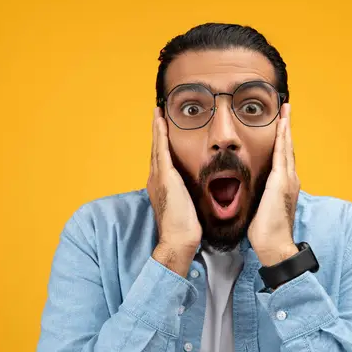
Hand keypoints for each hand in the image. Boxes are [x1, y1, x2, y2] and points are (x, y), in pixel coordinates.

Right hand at [147, 107, 201, 276]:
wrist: (179, 239)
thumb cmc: (186, 227)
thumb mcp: (186, 205)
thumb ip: (188, 194)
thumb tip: (196, 190)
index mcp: (161, 185)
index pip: (161, 158)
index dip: (161, 143)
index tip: (163, 129)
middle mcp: (156, 178)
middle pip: (156, 149)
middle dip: (156, 131)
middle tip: (157, 114)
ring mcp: (158, 177)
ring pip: (156, 146)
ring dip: (157, 128)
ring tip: (157, 112)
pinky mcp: (165, 177)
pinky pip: (161, 149)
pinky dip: (160, 134)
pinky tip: (161, 121)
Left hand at [248, 103, 299, 265]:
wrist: (273, 244)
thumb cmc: (265, 232)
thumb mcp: (261, 208)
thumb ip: (259, 196)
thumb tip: (249, 192)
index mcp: (283, 186)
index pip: (282, 158)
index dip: (282, 140)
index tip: (280, 125)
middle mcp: (289, 179)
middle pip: (287, 148)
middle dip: (287, 128)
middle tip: (286, 109)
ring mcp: (287, 179)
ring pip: (287, 147)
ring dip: (286, 128)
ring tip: (285, 110)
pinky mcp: (281, 181)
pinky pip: (282, 153)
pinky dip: (283, 137)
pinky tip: (281, 124)